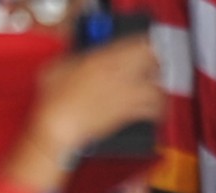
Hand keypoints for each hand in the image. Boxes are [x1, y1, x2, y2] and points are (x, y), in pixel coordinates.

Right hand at [31, 36, 164, 158]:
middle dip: (155, 64)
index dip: (144, 44)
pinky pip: (153, 111)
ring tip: (155, 90)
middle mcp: (121, 75)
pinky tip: (153, 112)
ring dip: (159, 89)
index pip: (140, 44)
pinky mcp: (128, 116)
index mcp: (105, 58)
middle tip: (151, 67)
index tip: (143, 47)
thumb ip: (77, 58)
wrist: (60, 125)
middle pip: (153, 63)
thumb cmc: (56, 99)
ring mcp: (127, 96)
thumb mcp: (60, 65)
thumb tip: (81, 57)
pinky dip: (157, 111)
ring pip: (158, 89)